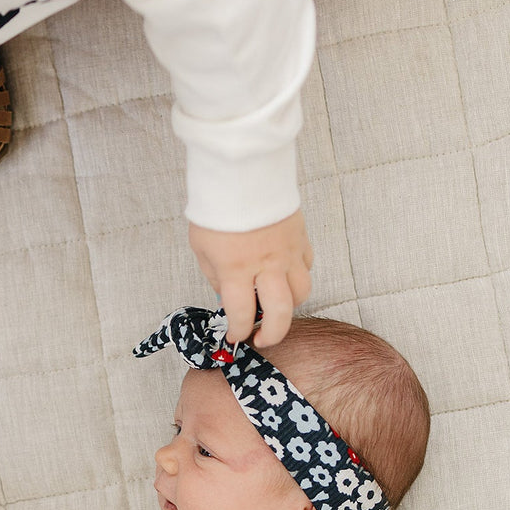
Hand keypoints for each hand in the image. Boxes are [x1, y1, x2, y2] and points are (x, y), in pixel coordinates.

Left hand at [189, 210, 313, 347]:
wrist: (241, 171)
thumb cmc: (216, 210)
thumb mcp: (203, 249)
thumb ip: (217, 277)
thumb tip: (229, 297)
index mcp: (236, 268)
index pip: (241, 314)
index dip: (238, 332)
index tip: (234, 337)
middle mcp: (266, 265)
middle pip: (281, 313)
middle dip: (273, 334)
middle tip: (262, 338)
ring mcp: (287, 252)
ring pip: (302, 292)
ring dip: (288, 306)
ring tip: (273, 306)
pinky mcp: (300, 238)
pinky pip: (306, 267)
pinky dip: (297, 278)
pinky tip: (282, 277)